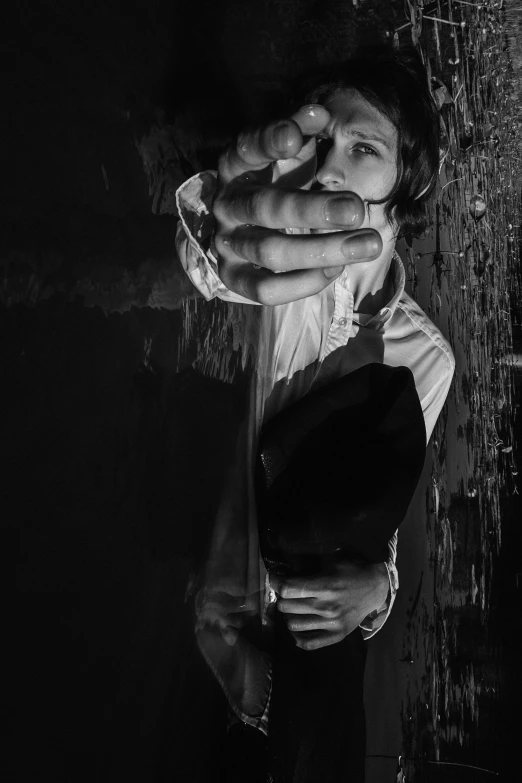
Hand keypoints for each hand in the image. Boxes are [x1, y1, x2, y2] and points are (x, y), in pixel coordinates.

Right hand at [213, 105, 382, 304]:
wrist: (241, 230)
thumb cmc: (276, 183)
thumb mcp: (287, 153)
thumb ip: (302, 130)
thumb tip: (319, 113)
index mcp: (236, 166)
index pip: (247, 148)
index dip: (269, 141)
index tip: (297, 137)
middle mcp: (227, 204)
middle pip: (266, 208)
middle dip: (314, 210)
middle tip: (358, 209)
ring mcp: (226, 244)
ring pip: (270, 252)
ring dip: (322, 250)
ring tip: (368, 244)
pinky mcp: (233, 277)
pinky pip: (265, 289)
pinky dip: (302, 283)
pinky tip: (335, 270)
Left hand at [270, 560, 389, 650]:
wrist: (376, 587)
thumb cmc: (352, 570)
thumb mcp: (332, 560)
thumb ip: (309, 565)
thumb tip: (284, 570)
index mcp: (326, 586)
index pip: (288, 589)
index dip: (277, 582)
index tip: (276, 579)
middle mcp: (327, 607)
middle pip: (286, 607)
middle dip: (282, 598)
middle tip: (287, 593)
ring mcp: (332, 624)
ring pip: (293, 625)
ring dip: (289, 615)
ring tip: (294, 608)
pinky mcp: (338, 635)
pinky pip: (309, 644)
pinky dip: (298, 637)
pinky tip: (299, 628)